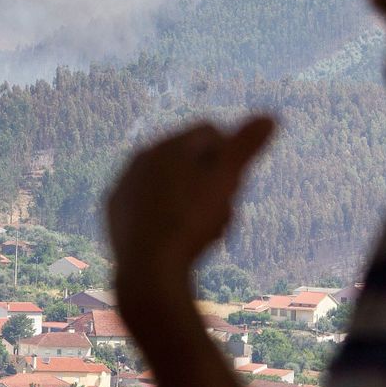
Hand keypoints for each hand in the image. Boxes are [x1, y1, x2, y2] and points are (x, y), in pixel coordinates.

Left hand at [107, 116, 274, 320]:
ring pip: (169, 182)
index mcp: (166, 144)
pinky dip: (165, 215)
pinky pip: (148, 205)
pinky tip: (175, 237)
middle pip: (189, 158)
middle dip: (211, 179)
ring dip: (191, 199)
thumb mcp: (226, 181)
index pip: (210, 131)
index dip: (230, 154)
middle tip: (221, 211)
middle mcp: (140, 158)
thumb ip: (246, 147)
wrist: (148, 270)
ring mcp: (124, 185)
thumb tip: (270, 116)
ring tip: (203, 231)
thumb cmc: (191, 221)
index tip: (235, 184)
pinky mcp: (115, 212)